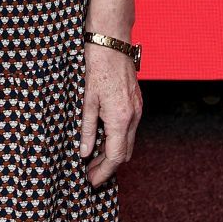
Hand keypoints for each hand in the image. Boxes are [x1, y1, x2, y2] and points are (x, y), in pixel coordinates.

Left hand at [78, 40, 140, 186]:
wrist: (112, 41)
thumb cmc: (97, 66)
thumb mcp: (87, 100)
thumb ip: (87, 128)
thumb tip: (84, 152)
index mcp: (121, 118)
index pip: (115, 157)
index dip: (103, 172)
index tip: (91, 181)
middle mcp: (134, 117)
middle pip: (124, 153)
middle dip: (108, 166)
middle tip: (89, 173)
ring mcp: (138, 109)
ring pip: (128, 141)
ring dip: (113, 152)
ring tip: (92, 158)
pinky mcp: (136, 102)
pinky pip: (129, 129)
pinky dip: (117, 139)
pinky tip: (102, 137)